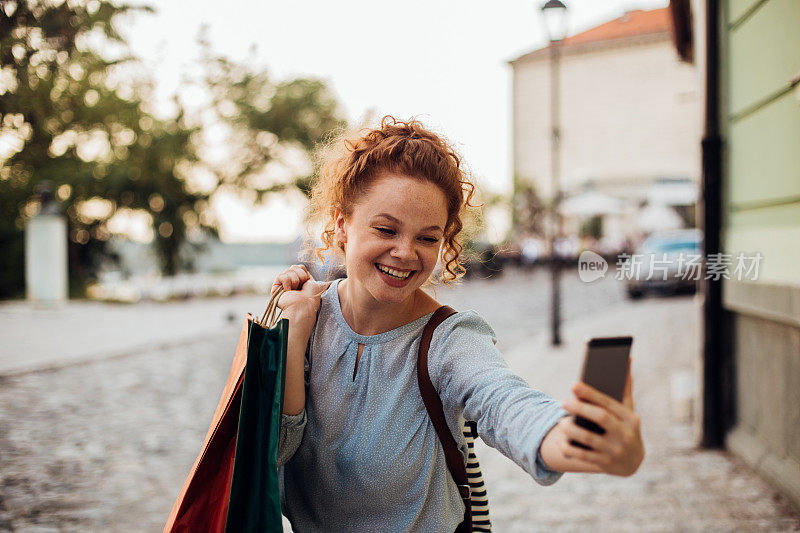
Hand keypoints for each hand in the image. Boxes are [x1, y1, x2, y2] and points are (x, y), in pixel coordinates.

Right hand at [270, 265, 326, 327]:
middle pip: (294, 267)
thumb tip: (327, 282)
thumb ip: (316, 278)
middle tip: (301, 288)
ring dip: (295, 280)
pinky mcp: (276, 288)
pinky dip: (287, 283)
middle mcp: (291, 282)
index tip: (307, 283)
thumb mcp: (316, 284)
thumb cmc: (311, 297)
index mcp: (301, 281)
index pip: (300, 267)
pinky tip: (288, 291)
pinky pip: (281, 276)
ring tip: (295, 290)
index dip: (304, 273)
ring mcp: (283, 285)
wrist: (304, 306)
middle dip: (301, 276)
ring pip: (288, 270)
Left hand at [558, 361, 643, 476]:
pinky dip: (570, 449)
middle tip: (563, 401)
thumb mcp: (628, 409)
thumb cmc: (626, 426)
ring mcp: (615, 451)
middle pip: (601, 418)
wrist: (633, 461)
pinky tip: (560, 441)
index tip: (574, 385)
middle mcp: (625, 434)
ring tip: (561, 423)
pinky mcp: (606, 464)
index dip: (591, 394)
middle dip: (580, 408)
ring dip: (572, 430)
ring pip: (590, 439)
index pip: (608, 403)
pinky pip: (584, 456)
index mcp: (630, 418)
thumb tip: (626, 358)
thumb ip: (625, 387)